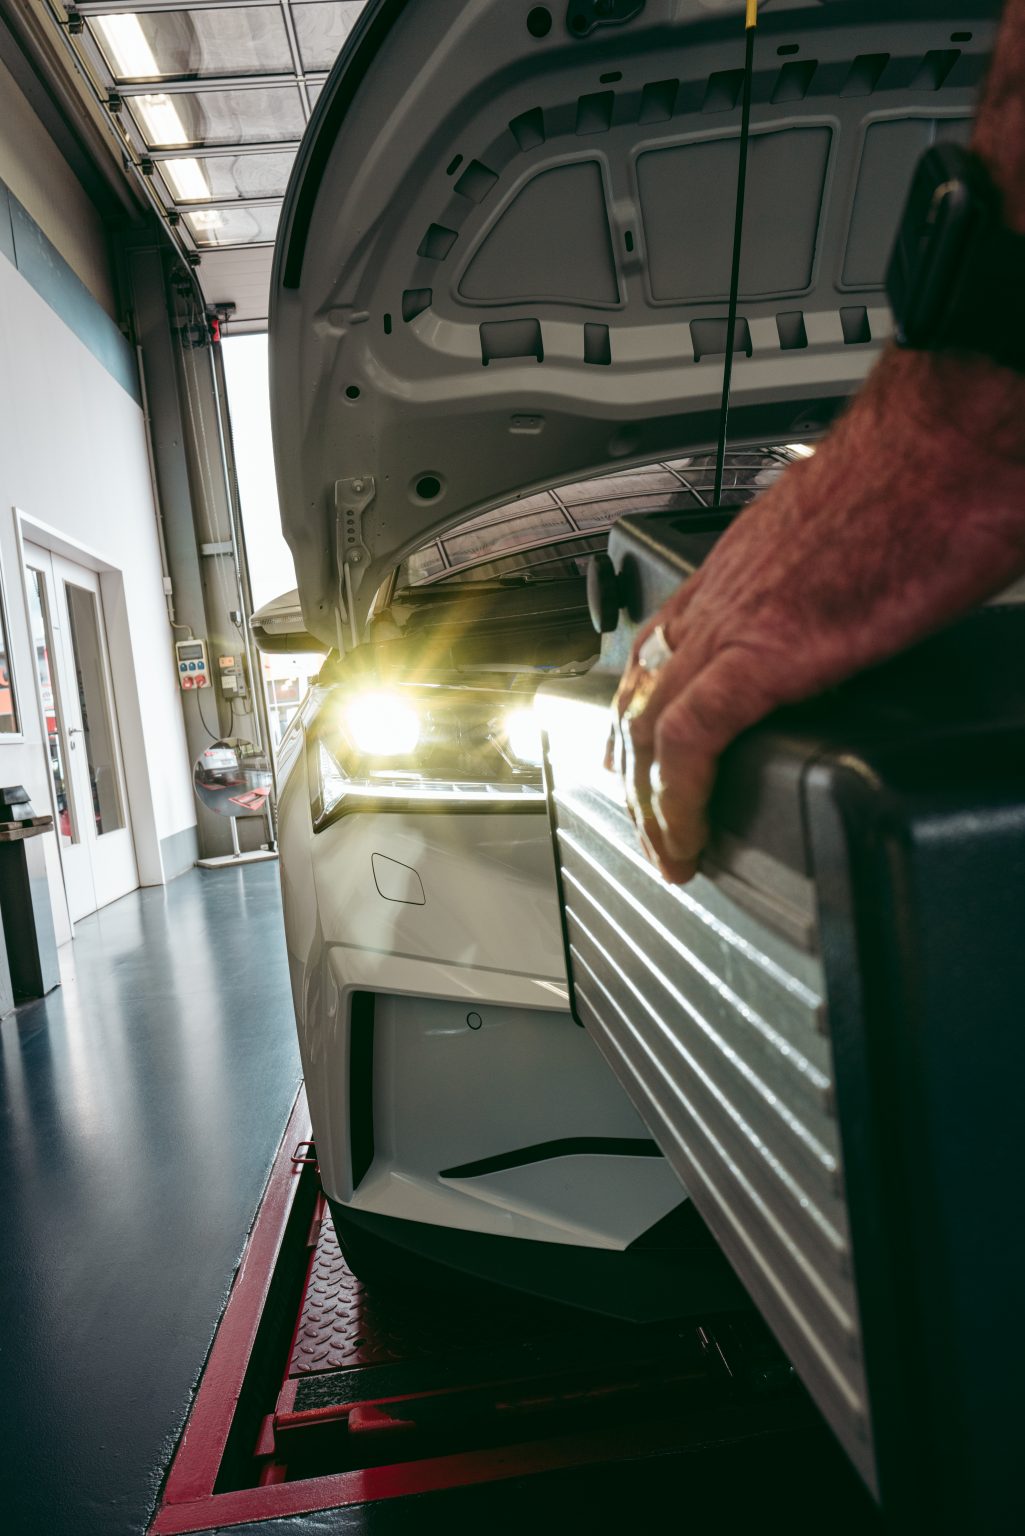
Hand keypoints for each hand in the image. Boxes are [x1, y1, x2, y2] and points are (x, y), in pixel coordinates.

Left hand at [610, 349, 1024, 883]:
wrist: (952, 437)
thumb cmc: (926, 473)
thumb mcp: (856, 545)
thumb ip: (832, 590)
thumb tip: (854, 624)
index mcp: (739, 566)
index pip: (656, 649)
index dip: (640, 713)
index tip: (648, 762)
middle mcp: (720, 591)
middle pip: (639, 695)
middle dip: (633, 773)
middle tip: (648, 827)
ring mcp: (734, 620)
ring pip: (647, 727)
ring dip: (649, 803)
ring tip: (668, 853)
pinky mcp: (766, 651)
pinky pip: (689, 742)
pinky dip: (676, 802)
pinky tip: (687, 841)